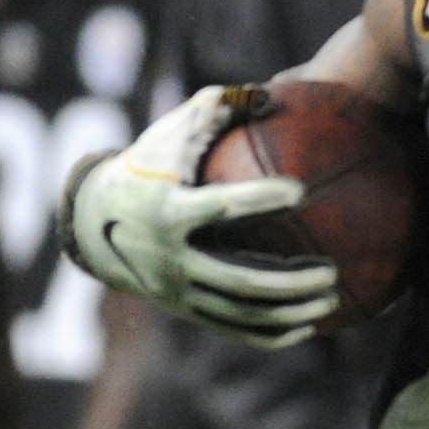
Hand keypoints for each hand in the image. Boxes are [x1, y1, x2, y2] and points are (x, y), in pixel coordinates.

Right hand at [59, 86, 340, 347]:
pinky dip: (275, 335)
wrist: (95, 221)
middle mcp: (171, 258)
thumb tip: (268, 93)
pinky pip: (235, 331)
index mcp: (168, 211)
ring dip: (291, 313)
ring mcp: (177, 291)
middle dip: (291, 282)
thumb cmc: (146, 166)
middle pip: (241, 281)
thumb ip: (214, 108)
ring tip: (333, 298)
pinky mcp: (185, 311)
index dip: (260, 199)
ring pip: (242, 315)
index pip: (220, 208)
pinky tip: (312, 325)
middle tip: (333, 270)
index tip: (301, 190)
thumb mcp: (168, 133)